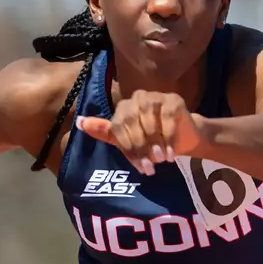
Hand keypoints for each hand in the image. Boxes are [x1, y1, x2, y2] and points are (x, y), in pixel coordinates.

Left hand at [77, 91, 203, 175]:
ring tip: (160, 159)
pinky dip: (168, 137)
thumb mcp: (128, 140)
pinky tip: (171, 153)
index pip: (118, 126)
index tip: (139, 167)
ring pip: (148, 118)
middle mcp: (137, 98)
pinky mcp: (173, 99)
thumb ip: (105, 132)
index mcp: (123, 108)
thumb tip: (79, 123)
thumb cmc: (153, 141)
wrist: (183, 139)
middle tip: (150, 166)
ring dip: (154, 142)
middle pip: (131, 121)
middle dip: (140, 147)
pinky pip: (167, 117)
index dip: (127, 147)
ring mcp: (155, 96)